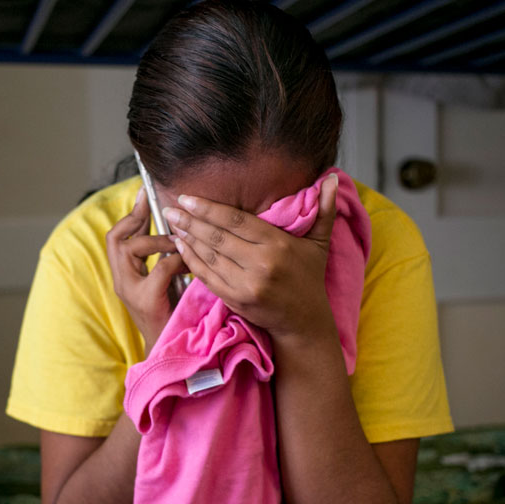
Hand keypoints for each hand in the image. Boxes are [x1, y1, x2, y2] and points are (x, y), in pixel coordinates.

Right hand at [106, 187, 185, 351]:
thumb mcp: (162, 281)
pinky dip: (176, 260)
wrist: (169, 349)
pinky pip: (160, 267)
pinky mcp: (147, 300)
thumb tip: (175, 227)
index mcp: (123, 274)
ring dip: (158, 240)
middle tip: (156, 206)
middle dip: (136, 218)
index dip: (130, 213)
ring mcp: (131, 291)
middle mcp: (121, 281)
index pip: (115, 236)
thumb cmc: (171, 312)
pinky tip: (188, 262)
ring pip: (132, 249)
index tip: (144, 194)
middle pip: (115, 238)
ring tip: (177, 242)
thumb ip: (161, 258)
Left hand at [166, 172, 339, 341]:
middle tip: (170, 208)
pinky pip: (208, 277)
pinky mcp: (236, 300)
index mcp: (278, 245)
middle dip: (191, 221)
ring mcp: (246, 284)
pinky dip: (192, 262)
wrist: (304, 323)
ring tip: (172, 224)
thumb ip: (325, 210)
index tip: (188, 198)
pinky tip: (180, 248)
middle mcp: (261, 264)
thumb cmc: (309, 279)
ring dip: (188, 239)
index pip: (236, 221)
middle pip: (218, 238)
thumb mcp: (320, 243)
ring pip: (210, 257)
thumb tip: (333, 179)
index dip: (209, 209)